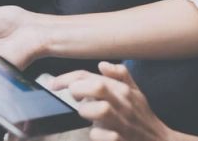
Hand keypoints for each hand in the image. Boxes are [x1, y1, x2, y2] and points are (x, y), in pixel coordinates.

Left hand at [52, 62, 174, 140]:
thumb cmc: (143, 117)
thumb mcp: (135, 93)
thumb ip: (120, 76)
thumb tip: (102, 64)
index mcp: (124, 90)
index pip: (92, 76)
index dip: (68, 78)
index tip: (54, 84)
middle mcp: (125, 104)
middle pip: (98, 87)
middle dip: (78, 89)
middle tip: (74, 96)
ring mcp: (124, 123)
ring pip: (100, 110)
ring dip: (87, 111)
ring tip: (88, 114)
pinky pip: (102, 135)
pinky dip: (96, 134)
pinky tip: (99, 133)